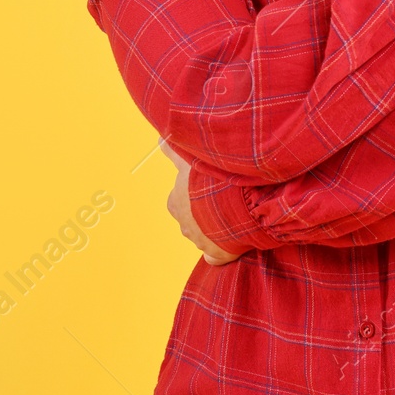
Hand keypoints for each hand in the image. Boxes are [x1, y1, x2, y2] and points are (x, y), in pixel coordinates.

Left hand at [159, 141, 242, 265]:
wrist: (230, 204)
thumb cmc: (207, 182)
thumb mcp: (188, 159)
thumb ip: (173, 150)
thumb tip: (159, 138)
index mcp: (175, 202)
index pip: (179, 200)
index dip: (193, 193)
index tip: (206, 188)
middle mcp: (184, 224)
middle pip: (193, 218)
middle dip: (205, 212)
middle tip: (223, 198)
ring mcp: (200, 241)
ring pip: (207, 235)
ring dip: (218, 227)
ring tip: (235, 213)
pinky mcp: (217, 255)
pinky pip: (216, 256)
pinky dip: (221, 252)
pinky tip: (233, 242)